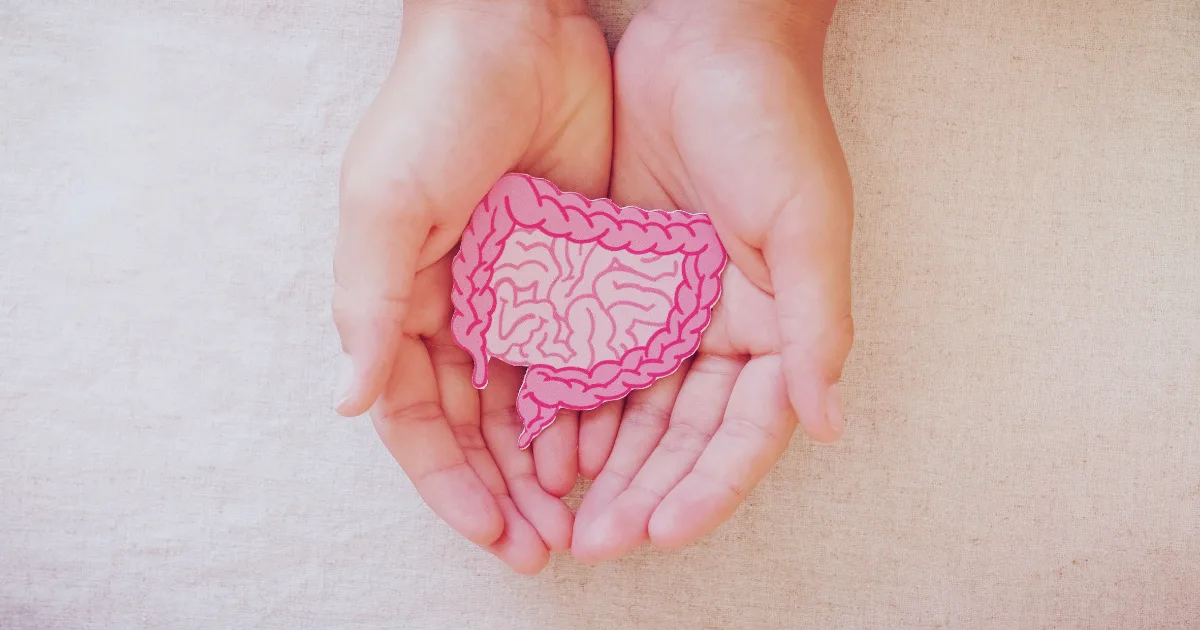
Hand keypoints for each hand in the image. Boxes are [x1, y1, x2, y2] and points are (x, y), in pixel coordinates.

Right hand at [333, 0, 611, 572]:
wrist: (518, 30)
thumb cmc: (433, 109)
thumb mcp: (386, 204)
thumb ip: (368, 305)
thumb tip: (351, 403)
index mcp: (403, 304)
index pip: (421, 419)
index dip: (450, 483)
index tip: (493, 533)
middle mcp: (460, 311)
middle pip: (480, 427)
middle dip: (506, 490)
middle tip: (545, 545)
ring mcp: (521, 297)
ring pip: (534, 404)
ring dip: (552, 463)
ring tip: (585, 515)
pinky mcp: (578, 273)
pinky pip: (585, 356)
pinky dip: (594, 406)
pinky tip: (615, 446)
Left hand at [572, 0, 853, 561]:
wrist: (705, 40)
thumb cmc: (772, 123)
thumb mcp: (808, 223)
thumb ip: (816, 323)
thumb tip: (827, 422)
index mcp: (777, 326)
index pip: (746, 430)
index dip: (710, 484)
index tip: (665, 529)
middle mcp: (723, 329)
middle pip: (683, 433)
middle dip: (645, 489)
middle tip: (598, 539)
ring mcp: (667, 309)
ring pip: (634, 406)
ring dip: (604, 461)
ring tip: (563, 508)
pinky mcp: (617, 280)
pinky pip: (591, 354)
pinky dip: (573, 400)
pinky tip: (545, 437)